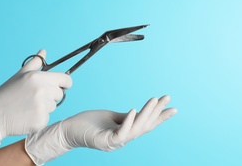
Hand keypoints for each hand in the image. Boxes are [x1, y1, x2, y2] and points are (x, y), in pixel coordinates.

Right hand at [0, 50, 71, 164]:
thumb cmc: (7, 94)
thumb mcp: (20, 75)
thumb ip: (35, 63)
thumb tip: (44, 51)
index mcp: (38, 77)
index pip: (65, 79)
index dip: (66, 82)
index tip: (64, 85)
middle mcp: (42, 91)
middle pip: (60, 93)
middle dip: (51, 95)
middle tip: (34, 97)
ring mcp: (42, 106)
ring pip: (53, 106)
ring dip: (44, 107)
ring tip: (28, 106)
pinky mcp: (41, 120)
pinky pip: (47, 117)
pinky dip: (39, 118)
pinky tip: (27, 116)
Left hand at [25, 95, 176, 164]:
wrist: (68, 130)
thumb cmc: (88, 123)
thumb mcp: (111, 117)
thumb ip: (124, 117)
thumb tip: (138, 111)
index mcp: (125, 132)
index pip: (146, 124)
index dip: (160, 116)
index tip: (172, 106)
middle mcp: (123, 139)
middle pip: (145, 126)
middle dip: (158, 113)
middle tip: (168, 99)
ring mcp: (115, 142)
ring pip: (136, 129)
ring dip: (147, 114)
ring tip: (154, 100)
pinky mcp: (105, 141)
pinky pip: (120, 133)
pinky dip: (128, 122)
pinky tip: (134, 110)